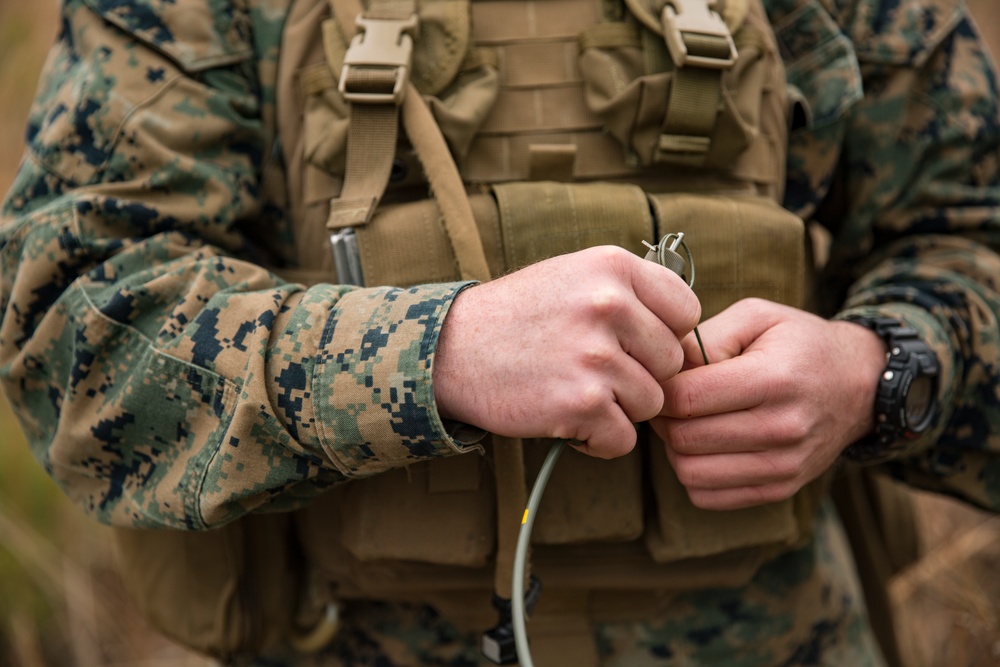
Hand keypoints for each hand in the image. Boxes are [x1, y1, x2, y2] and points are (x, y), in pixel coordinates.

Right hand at [433, 246, 700, 458]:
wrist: (450, 350)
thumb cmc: (519, 316)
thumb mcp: (575, 276)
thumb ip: (632, 293)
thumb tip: (688, 335)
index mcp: (612, 266)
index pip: (686, 312)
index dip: (662, 336)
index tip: (630, 344)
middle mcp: (608, 305)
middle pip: (672, 364)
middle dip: (640, 376)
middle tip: (592, 371)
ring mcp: (595, 356)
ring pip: (651, 404)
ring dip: (618, 409)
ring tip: (573, 389)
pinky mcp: (580, 403)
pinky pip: (623, 439)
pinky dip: (597, 440)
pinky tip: (566, 417)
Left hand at [653, 298, 885, 509]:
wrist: (860, 384)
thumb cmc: (798, 344)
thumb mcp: (756, 317)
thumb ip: (704, 337)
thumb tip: (662, 369)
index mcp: (773, 379)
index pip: (686, 399)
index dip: (661, 390)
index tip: (664, 379)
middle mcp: (782, 428)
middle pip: (683, 438)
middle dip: (663, 418)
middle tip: (670, 402)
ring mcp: (784, 465)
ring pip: (690, 472)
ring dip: (674, 449)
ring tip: (686, 423)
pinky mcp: (781, 489)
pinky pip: (708, 497)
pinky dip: (693, 475)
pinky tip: (705, 448)